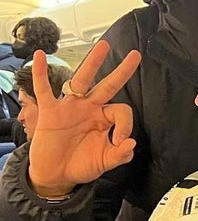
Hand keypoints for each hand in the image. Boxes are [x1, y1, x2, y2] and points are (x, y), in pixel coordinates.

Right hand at [27, 41, 140, 197]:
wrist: (55, 174)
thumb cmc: (81, 164)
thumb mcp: (104, 162)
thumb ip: (119, 155)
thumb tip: (131, 144)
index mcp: (105, 118)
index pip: (122, 111)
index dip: (125, 125)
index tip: (120, 141)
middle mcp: (90, 107)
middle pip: (108, 85)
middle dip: (122, 71)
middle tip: (135, 55)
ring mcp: (70, 107)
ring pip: (83, 81)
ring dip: (93, 63)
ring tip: (103, 46)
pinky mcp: (50, 112)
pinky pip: (44, 90)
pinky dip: (40, 74)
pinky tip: (39, 57)